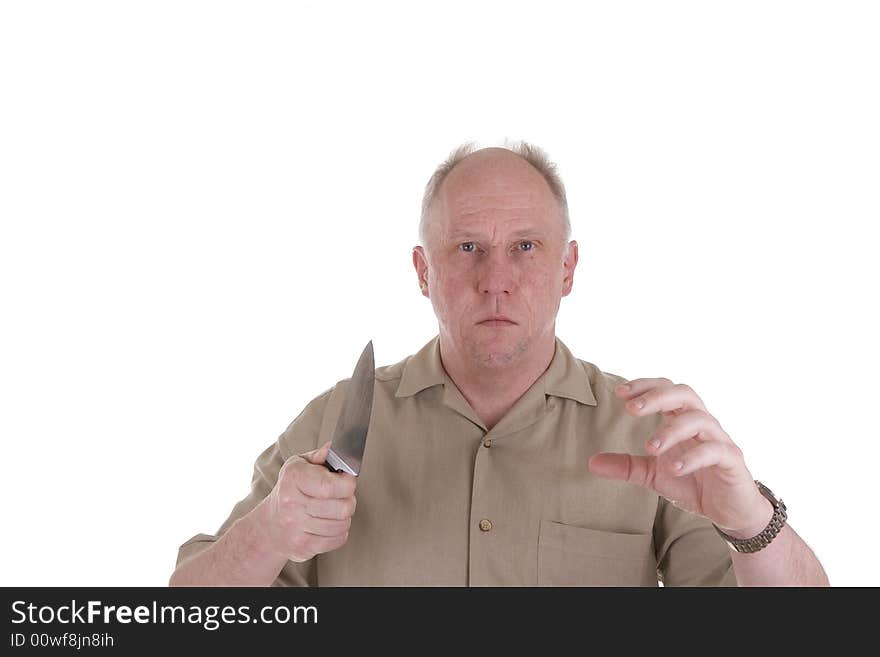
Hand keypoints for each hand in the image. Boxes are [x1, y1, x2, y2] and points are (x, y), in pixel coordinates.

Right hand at [259, 441, 357, 561]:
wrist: (269, 525)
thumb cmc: (290, 489)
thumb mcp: (299, 465)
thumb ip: (320, 456)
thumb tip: (333, 448)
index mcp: (293, 479)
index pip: (330, 486)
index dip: (348, 483)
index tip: (347, 480)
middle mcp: (291, 504)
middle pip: (342, 508)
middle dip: (349, 500)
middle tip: (342, 496)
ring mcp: (295, 529)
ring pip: (343, 524)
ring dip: (344, 517)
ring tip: (334, 510)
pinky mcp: (302, 548)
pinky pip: (338, 540)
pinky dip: (339, 532)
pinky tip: (329, 524)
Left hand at [588, 378, 772, 536]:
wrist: (728, 511)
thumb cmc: (692, 483)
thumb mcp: (653, 475)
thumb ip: (626, 466)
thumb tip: (592, 462)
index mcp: (682, 420)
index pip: (667, 390)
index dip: (645, 386)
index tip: (619, 393)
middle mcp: (703, 424)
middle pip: (685, 394)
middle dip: (657, 397)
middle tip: (631, 409)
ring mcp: (720, 440)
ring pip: (699, 420)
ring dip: (671, 430)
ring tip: (649, 448)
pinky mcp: (732, 460)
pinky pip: (715, 450)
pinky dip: (693, 456)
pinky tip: (674, 467)